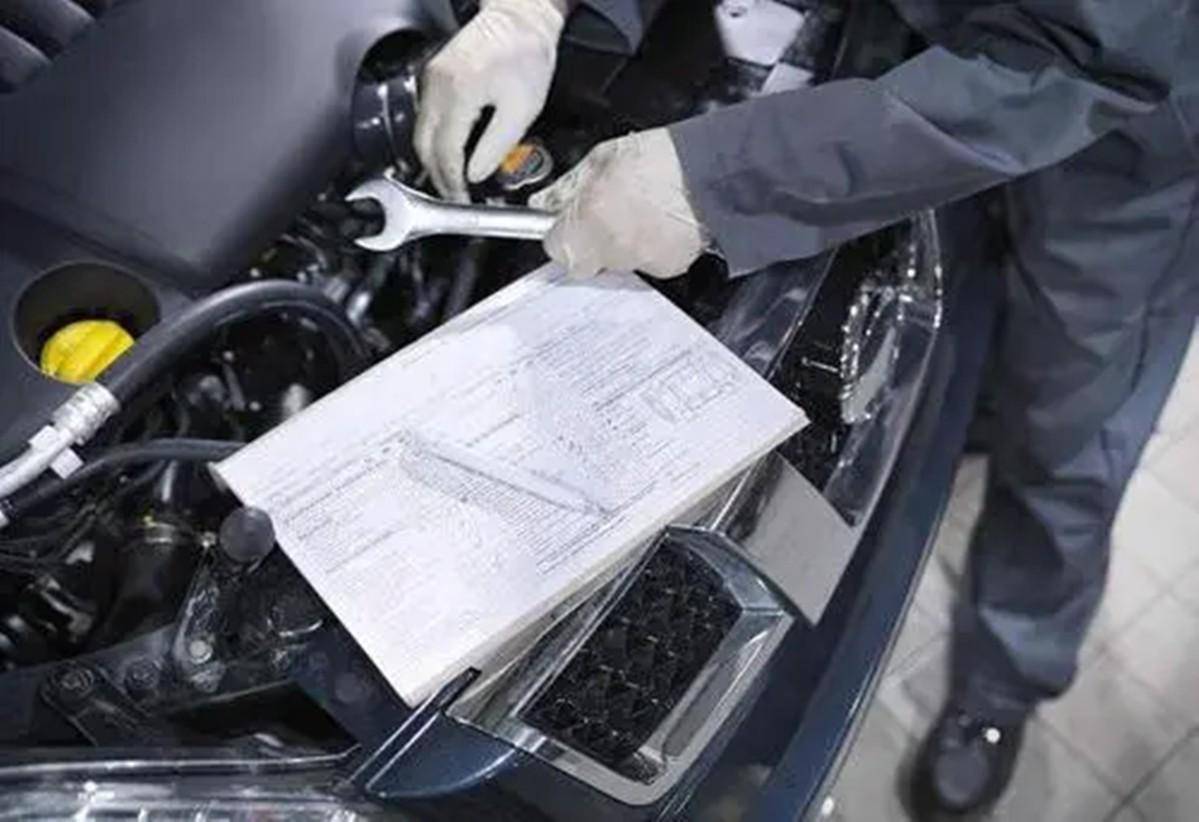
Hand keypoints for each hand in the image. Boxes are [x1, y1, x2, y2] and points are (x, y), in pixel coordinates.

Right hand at [414, 0, 566, 201]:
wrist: (520, 18)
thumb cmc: (527, 55)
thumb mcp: (522, 109)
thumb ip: (496, 146)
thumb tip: (475, 175)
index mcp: (458, 93)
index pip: (445, 152)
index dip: (451, 182)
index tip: (461, 199)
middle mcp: (436, 85)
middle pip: (424, 146)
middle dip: (437, 177)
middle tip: (454, 197)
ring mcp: (430, 80)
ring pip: (420, 134)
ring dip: (433, 161)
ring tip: (453, 181)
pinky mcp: (433, 77)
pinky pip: (425, 118)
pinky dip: (434, 141)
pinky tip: (451, 154)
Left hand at [530, 128, 706, 278]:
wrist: (711, 172)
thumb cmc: (660, 161)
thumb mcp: (600, 159)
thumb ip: (567, 188)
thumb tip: (545, 202)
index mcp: (587, 219)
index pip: (555, 247)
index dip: (561, 233)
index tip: (566, 222)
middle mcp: (610, 246)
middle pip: (584, 261)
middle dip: (588, 241)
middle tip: (602, 213)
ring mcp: (638, 261)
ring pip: (614, 263)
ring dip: (618, 242)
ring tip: (635, 212)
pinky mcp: (665, 268)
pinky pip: (644, 263)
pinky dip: (647, 247)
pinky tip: (655, 223)